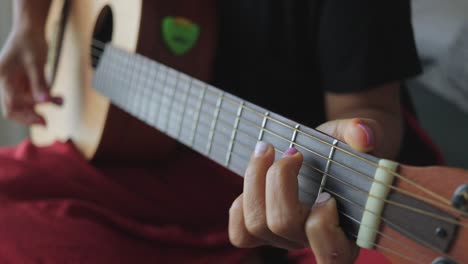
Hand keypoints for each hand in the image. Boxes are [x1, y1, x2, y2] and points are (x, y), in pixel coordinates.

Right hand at [0, 27, 61, 125]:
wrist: (31, 28)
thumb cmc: (30, 41)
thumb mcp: (36, 62)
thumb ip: (39, 83)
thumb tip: (43, 102)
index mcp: (3, 78)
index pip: (10, 105)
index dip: (25, 116)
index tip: (41, 121)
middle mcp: (6, 82)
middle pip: (16, 107)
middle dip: (32, 115)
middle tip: (47, 123)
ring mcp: (15, 83)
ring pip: (27, 102)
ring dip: (43, 104)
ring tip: (60, 101)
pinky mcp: (24, 82)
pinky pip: (34, 95)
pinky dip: (45, 97)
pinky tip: (57, 97)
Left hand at [229, 118, 379, 263]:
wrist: (324, 151)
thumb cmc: (343, 148)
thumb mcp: (355, 136)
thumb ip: (364, 132)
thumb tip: (362, 137)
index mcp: (348, 233)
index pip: (330, 253)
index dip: (322, 223)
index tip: (326, 192)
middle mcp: (313, 242)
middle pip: (282, 225)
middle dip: (279, 180)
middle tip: (292, 151)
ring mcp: (285, 239)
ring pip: (256, 225)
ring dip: (255, 180)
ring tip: (267, 150)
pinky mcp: (262, 232)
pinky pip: (240, 233)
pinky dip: (240, 204)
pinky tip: (256, 178)